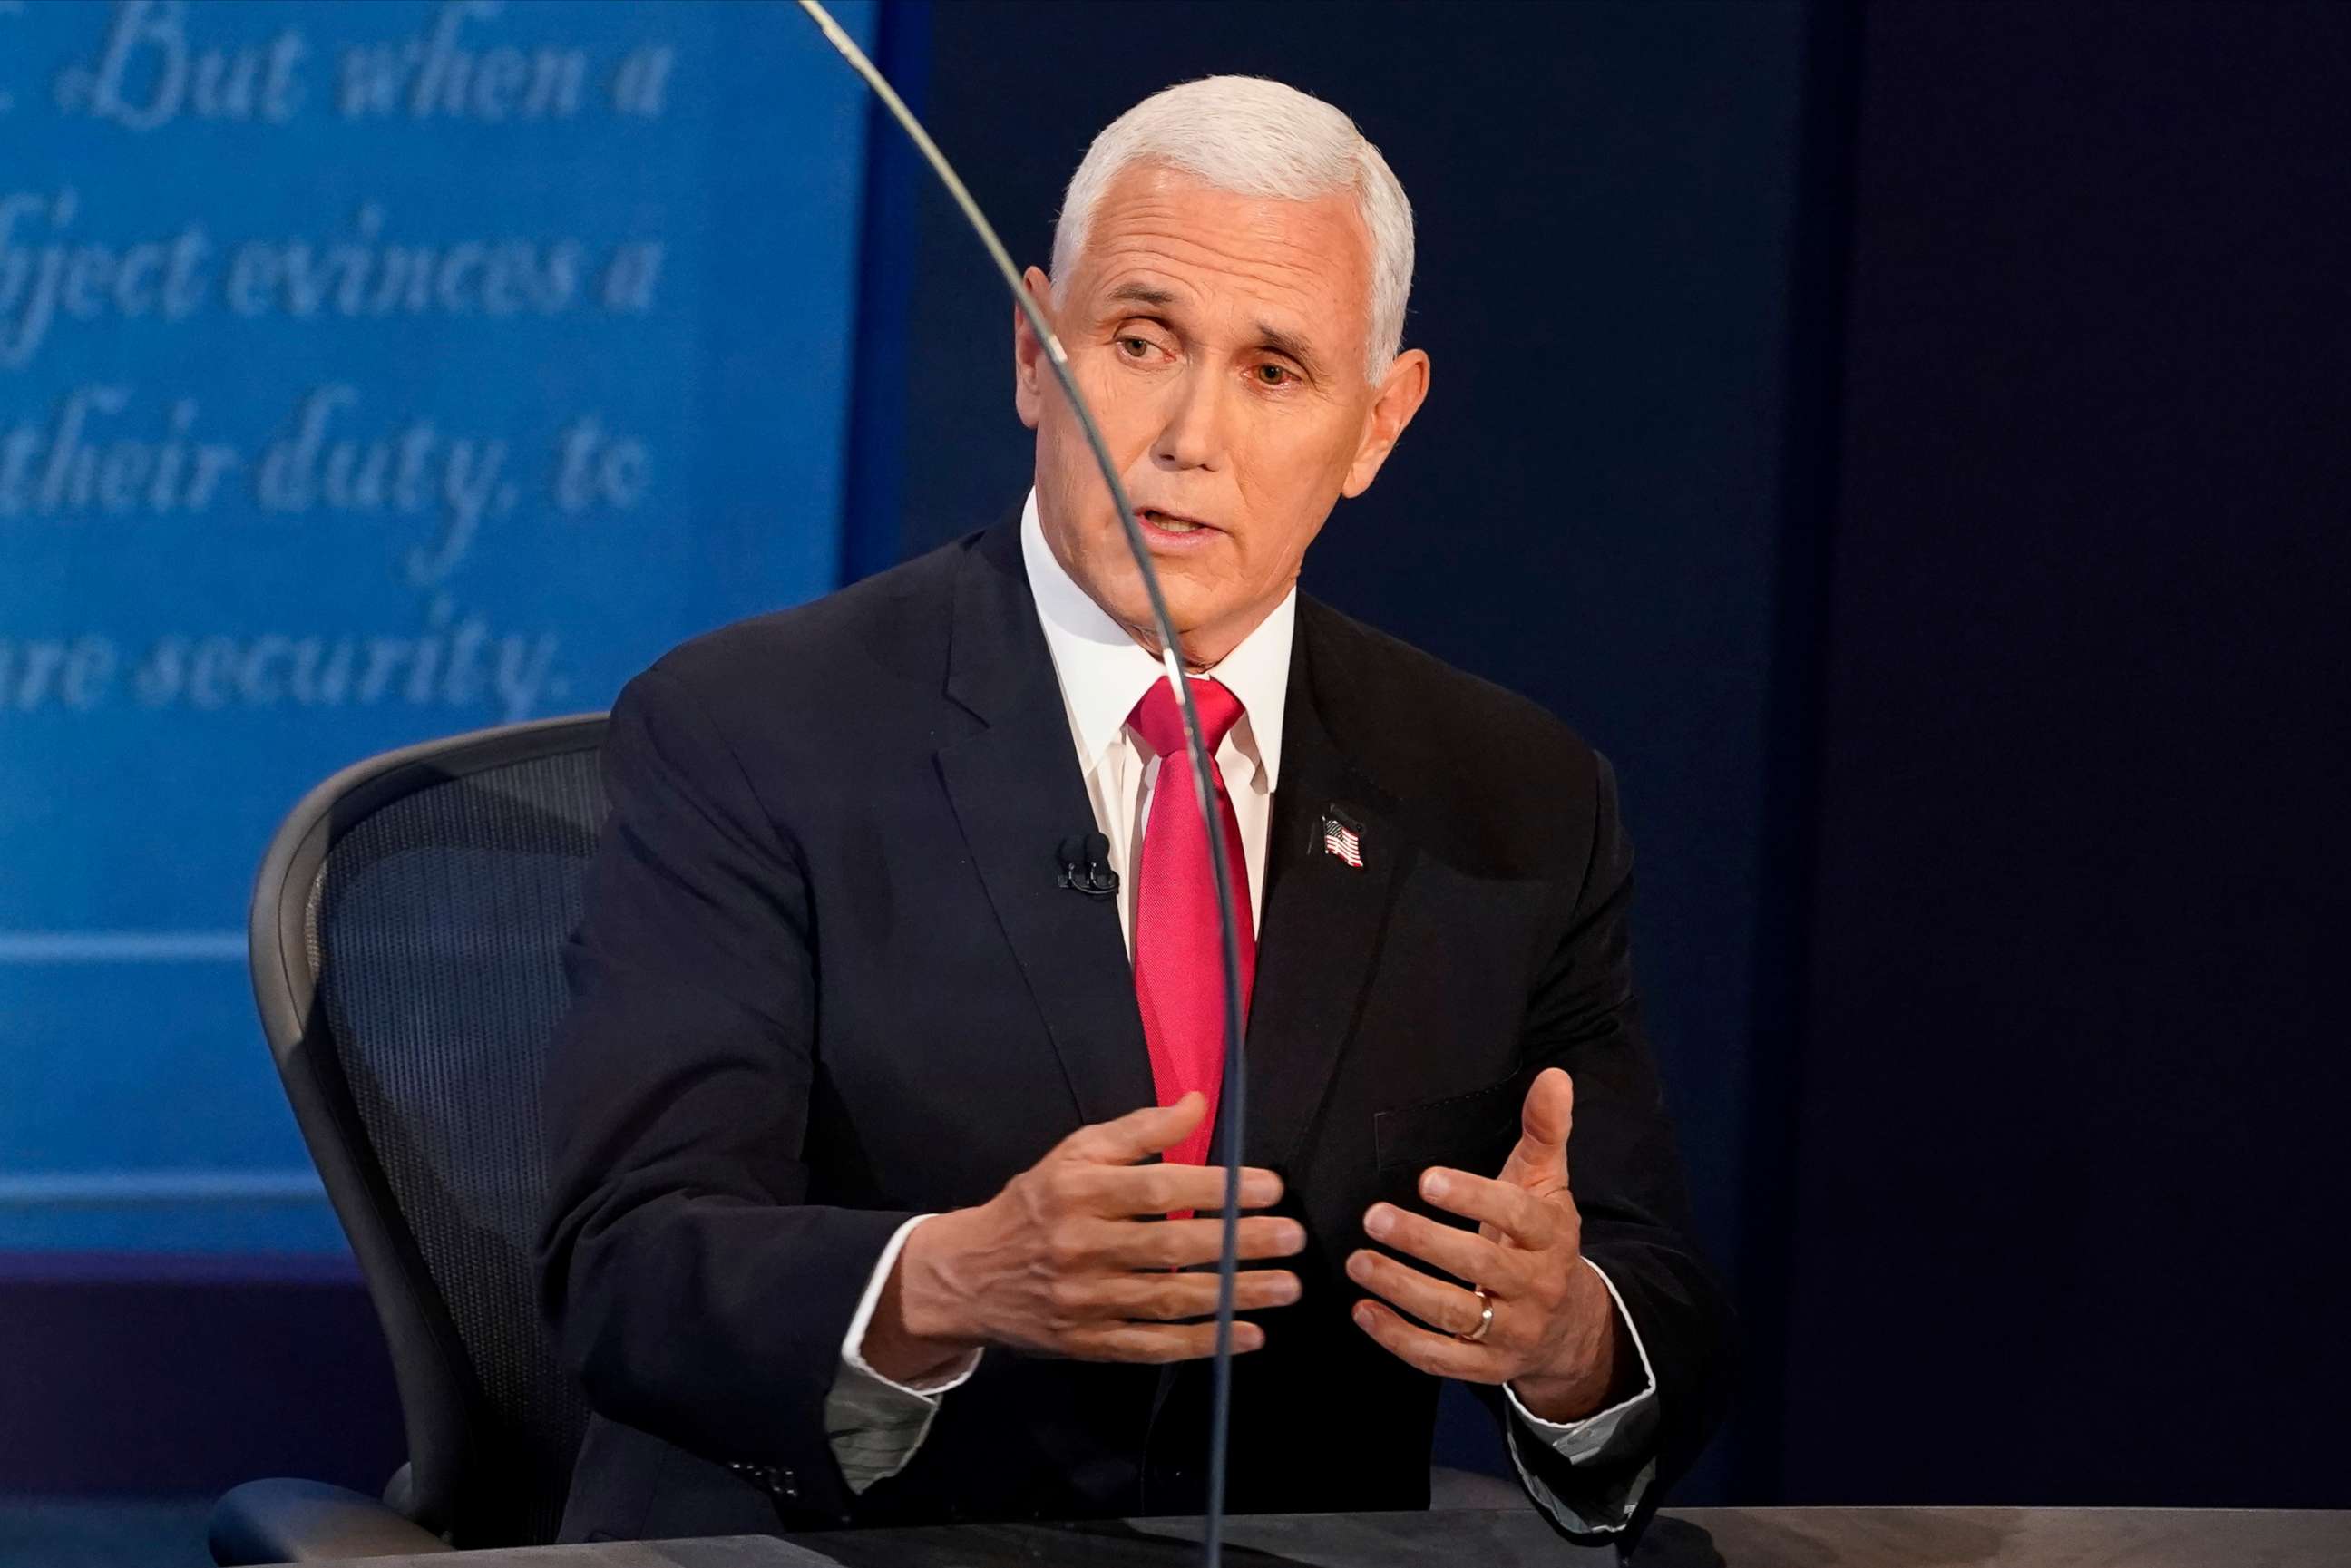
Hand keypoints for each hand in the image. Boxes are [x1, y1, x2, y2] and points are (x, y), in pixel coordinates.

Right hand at [863, 1092, 1306, 1381]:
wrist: (967, 1275)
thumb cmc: (1035, 1204)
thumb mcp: (1075, 1152)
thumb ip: (1139, 1130)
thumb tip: (1198, 1103)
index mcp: (1080, 1190)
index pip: (1158, 1188)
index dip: (1219, 1189)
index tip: (1271, 1188)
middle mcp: (1081, 1245)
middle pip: (1172, 1246)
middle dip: (1241, 1243)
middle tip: (1294, 1240)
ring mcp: (1084, 1300)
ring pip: (1169, 1299)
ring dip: (1234, 1295)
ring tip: (1286, 1287)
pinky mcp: (1087, 1342)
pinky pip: (1151, 1345)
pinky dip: (1201, 1343)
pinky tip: (1246, 1336)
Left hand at [1346, 1068, 1621, 1421]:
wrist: (1570, 1327)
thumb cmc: (1542, 1240)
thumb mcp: (1548, 1184)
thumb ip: (1545, 1130)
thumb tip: (1555, 1075)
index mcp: (1552, 1235)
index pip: (1517, 1214)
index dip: (1473, 1197)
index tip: (1426, 1179)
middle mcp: (1537, 1286)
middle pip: (1479, 1265)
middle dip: (1424, 1242)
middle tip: (1374, 1217)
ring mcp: (1513, 1332)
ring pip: (1456, 1314)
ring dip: (1402, 1289)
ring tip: (1358, 1261)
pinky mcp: (1487, 1367)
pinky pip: (1441, 1358)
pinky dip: (1398, 1339)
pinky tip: (1363, 1311)